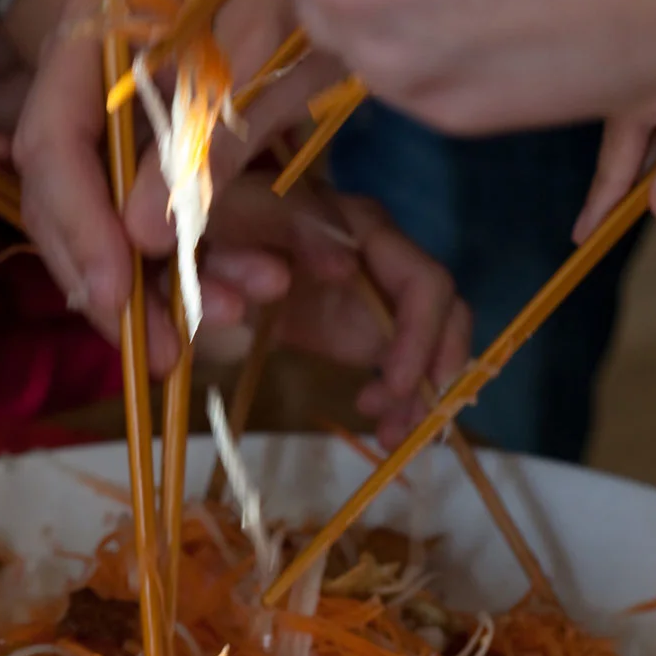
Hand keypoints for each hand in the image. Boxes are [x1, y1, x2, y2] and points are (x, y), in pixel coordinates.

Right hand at [12, 0, 335, 348]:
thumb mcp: (267, 49)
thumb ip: (201, 135)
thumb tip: (143, 236)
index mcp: (95, 34)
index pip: (52, 138)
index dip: (76, 220)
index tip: (115, 290)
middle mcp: (95, 83)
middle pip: (66, 196)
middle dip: (110, 279)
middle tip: (163, 349)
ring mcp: (129, 123)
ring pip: (110, 222)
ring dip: (156, 287)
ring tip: (219, 328)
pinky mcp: (170, 157)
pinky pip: (159, 224)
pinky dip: (195, 266)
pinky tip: (245, 295)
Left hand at [200, 180, 470, 443]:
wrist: (210, 238)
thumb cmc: (223, 219)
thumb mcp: (239, 217)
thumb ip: (279, 235)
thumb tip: (345, 268)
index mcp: (361, 226)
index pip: (423, 281)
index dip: (418, 336)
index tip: (392, 385)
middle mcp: (385, 257)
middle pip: (445, 313)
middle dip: (433, 370)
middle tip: (400, 421)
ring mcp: (380, 292)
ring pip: (433, 341)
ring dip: (422, 394)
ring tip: (391, 438)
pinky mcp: (368, 326)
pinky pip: (404, 361)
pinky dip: (403, 398)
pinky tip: (384, 430)